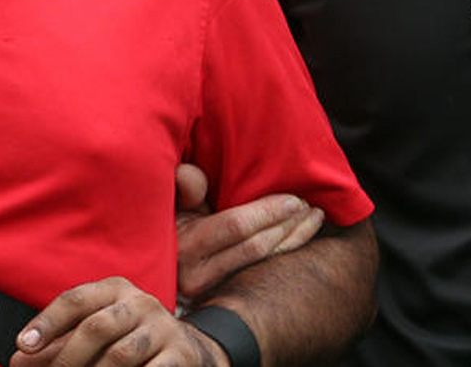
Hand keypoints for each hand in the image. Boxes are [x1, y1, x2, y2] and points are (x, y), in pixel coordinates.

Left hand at [11, 278, 224, 366]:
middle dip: (66, 357)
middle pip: (95, 327)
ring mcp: (163, 328)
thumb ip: (58, 346)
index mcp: (114, 289)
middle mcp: (140, 302)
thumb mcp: (95, 334)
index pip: (74, 300)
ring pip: (120, 355)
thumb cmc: (128, 340)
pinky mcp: (182, 356)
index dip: (46, 323)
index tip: (22, 347)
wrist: (189, 351)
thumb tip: (18, 360)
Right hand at [175, 163, 323, 299]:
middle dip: (287, 226)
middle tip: (309, 206)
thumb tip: (192, 174)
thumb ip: (185, 189)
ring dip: (294, 239)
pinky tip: (300, 236)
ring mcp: (210, 291)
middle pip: (256, 248)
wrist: (156, 257)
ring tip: (314, 218)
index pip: (235, 227)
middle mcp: (196, 275)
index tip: (294, 200)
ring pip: (264, 264)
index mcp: (185, 246)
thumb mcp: (169, 202)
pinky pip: (261, 272)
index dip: (267, 213)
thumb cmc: (166, 221)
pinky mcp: (223, 296)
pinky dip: (285, 252)